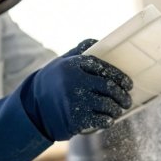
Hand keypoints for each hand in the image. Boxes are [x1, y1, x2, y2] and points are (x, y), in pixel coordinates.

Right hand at [0, 39, 132, 160]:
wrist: (32, 110)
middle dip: (122, 95)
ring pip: (107, 105)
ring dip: (116, 109)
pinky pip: (100, 120)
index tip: (128, 84)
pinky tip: (108, 120)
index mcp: (72, 65)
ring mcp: (75, 101)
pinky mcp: (75, 119)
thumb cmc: (50, 84)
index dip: (119, 76)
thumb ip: (78, 52)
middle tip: (127, 100)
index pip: (103, 68)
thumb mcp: (60, 63)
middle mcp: (74, 82)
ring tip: (118, 110)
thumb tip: (98, 40)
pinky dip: (107, 120)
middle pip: (109, 87)